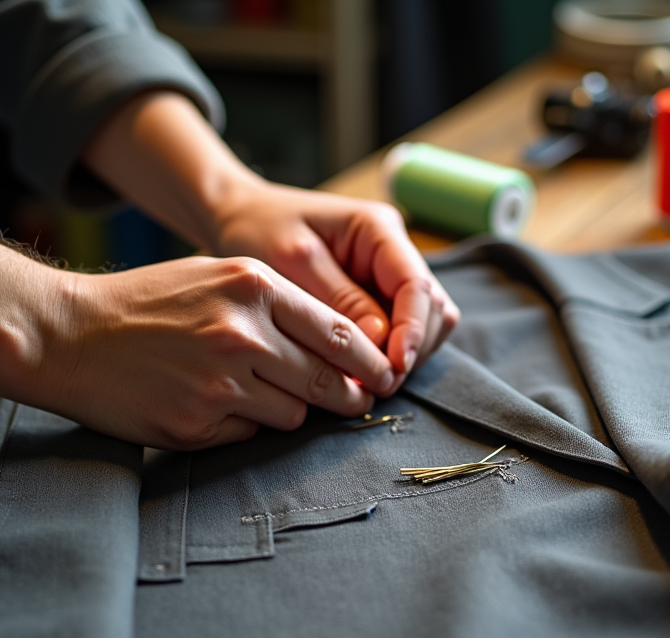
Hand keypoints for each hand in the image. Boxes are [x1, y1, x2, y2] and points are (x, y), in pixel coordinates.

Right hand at [0, 244, 394, 449]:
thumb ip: (278, 305)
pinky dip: (244, 427)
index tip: (382, 376)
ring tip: (253, 393)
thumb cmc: (147, 302)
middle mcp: (242, 335)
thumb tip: (338, 346)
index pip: (339, 332)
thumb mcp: (216, 276)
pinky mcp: (195, 425)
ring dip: (287, 410)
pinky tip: (215, 406)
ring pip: (293, 414)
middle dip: (346, 396)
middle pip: (327, 381)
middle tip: (353, 402)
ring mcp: (219, 384)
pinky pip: (249, 435)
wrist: (69, 334)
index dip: (369, 360)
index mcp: (253, 288)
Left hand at [209, 180, 459, 378]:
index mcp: (377, 229)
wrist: (238, 219)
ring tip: (369, 382)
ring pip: (426, 322)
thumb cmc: (257, 231)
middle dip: (413, 347)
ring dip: (407, 354)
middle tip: (378, 385)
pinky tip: (362, 372)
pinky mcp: (377, 296)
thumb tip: (381, 342)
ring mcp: (388, 274)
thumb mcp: (293, 261)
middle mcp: (393, 250)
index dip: (413, 329)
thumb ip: (339, 300)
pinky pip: (401, 330)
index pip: (415, 284)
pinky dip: (392, 353)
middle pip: (432, 306)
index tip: (395, 366)